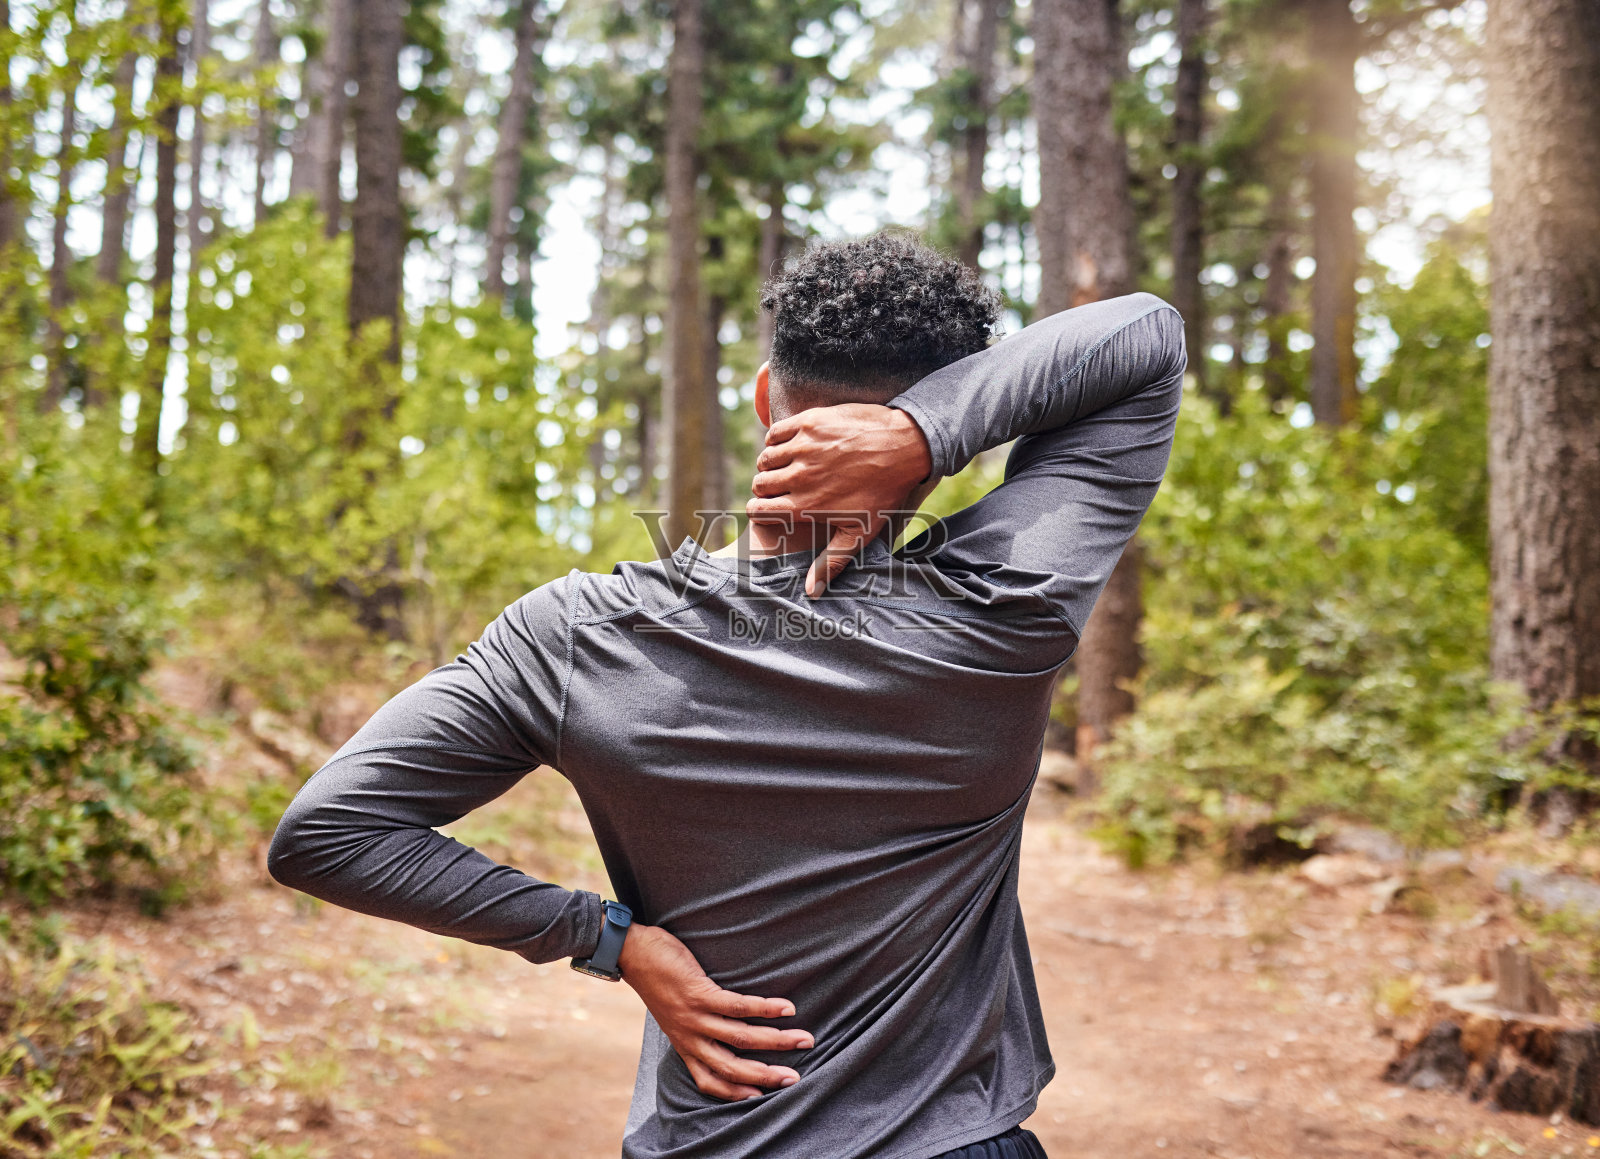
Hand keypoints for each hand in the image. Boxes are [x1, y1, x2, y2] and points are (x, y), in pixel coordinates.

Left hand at [618, 922, 813, 1101]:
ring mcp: (694, 1017)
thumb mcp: (672, 1014)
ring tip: (803, 1039)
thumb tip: (721, 1029)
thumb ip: (694, 1027)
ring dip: (776, 1041)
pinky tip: (786, 1008)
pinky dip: (765, 1009)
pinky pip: (738, 1006)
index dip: (735, 1092)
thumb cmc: (657, 980)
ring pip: (740, 1038)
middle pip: (731, 1067)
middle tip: (795, 1078)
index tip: (762, 1097)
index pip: (709, 1080)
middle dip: (766, 1075)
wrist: (632, 954)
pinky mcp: (699, 994)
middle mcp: (689, 1037)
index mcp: (684, 1044)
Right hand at [746, 404, 933, 596]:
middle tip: (779, 486)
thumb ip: (832, 561)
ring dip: (770, 464)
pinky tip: (790, 445)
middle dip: (765, 488)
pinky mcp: (809, 422)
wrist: (906, 447)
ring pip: (765, 458)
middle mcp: (800, 477)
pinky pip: (775, 432)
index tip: (766, 507)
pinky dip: (776, 439)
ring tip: (786, 466)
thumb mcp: (860, 532)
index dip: (759, 510)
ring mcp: (804, 447)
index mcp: (807, 506)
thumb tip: (811, 592)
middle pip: (760, 484)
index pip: (759, 510)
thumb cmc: (885, 493)